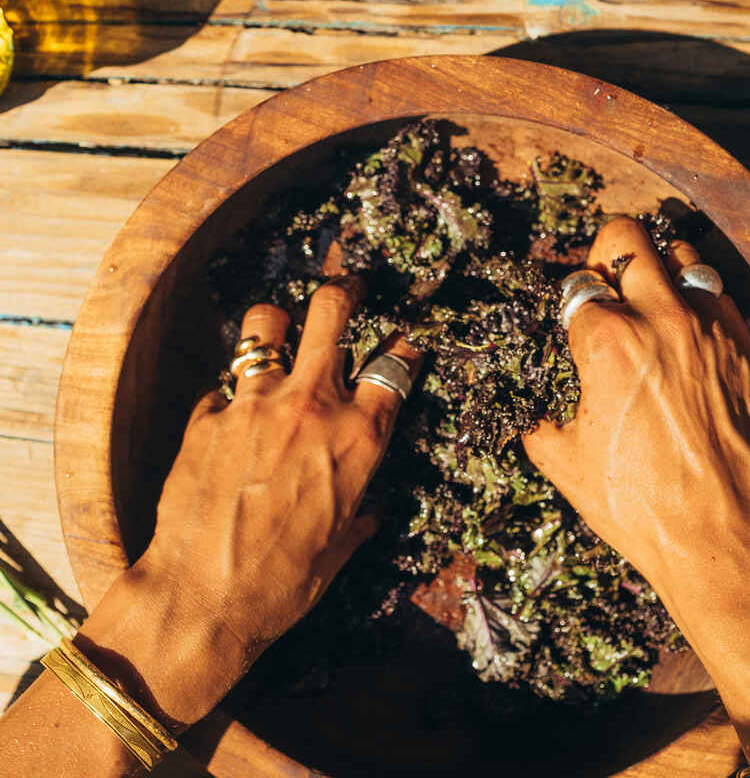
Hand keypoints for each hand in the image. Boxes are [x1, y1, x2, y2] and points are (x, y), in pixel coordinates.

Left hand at [78, 276, 420, 727]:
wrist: (202, 599)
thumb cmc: (284, 584)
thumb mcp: (339, 549)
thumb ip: (358, 516)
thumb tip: (368, 512)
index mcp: (356, 438)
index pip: (394, 367)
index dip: (402, 348)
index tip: (402, 343)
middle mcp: (310, 406)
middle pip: (333, 314)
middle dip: (344, 295)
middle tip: (346, 292)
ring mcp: (254, 403)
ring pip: (267, 325)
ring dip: (276, 324)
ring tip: (275, 333)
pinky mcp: (207, 416)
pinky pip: (223, 385)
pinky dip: (231, 394)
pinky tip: (229, 417)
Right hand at [523, 217, 749, 767]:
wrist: (717, 533)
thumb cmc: (635, 501)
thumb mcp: (561, 461)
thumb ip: (537, 420)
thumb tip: (529, 410)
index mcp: (606, 344)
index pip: (577, 286)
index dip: (568, 301)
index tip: (570, 317)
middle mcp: (659, 320)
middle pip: (628, 237)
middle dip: (606, 250)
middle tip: (603, 278)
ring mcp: (708, 329)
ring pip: (681, 253)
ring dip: (656, 266)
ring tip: (647, 295)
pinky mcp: (742, 346)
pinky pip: (718, 293)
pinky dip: (696, 296)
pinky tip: (684, 326)